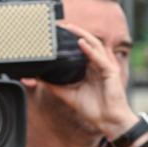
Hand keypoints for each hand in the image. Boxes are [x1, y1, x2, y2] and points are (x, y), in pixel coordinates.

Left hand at [32, 22, 139, 141]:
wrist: (107, 121)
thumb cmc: (92, 109)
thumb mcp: (68, 95)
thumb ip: (54, 85)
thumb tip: (37, 78)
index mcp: (88, 68)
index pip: (78, 48)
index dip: (69, 39)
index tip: (55, 32)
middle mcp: (96, 64)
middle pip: (86, 42)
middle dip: (73, 32)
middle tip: (59, 25)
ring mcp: (104, 66)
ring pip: (93, 45)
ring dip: (81, 35)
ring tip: (69, 27)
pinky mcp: (110, 71)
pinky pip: (98, 58)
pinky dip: (89, 49)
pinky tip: (81, 42)